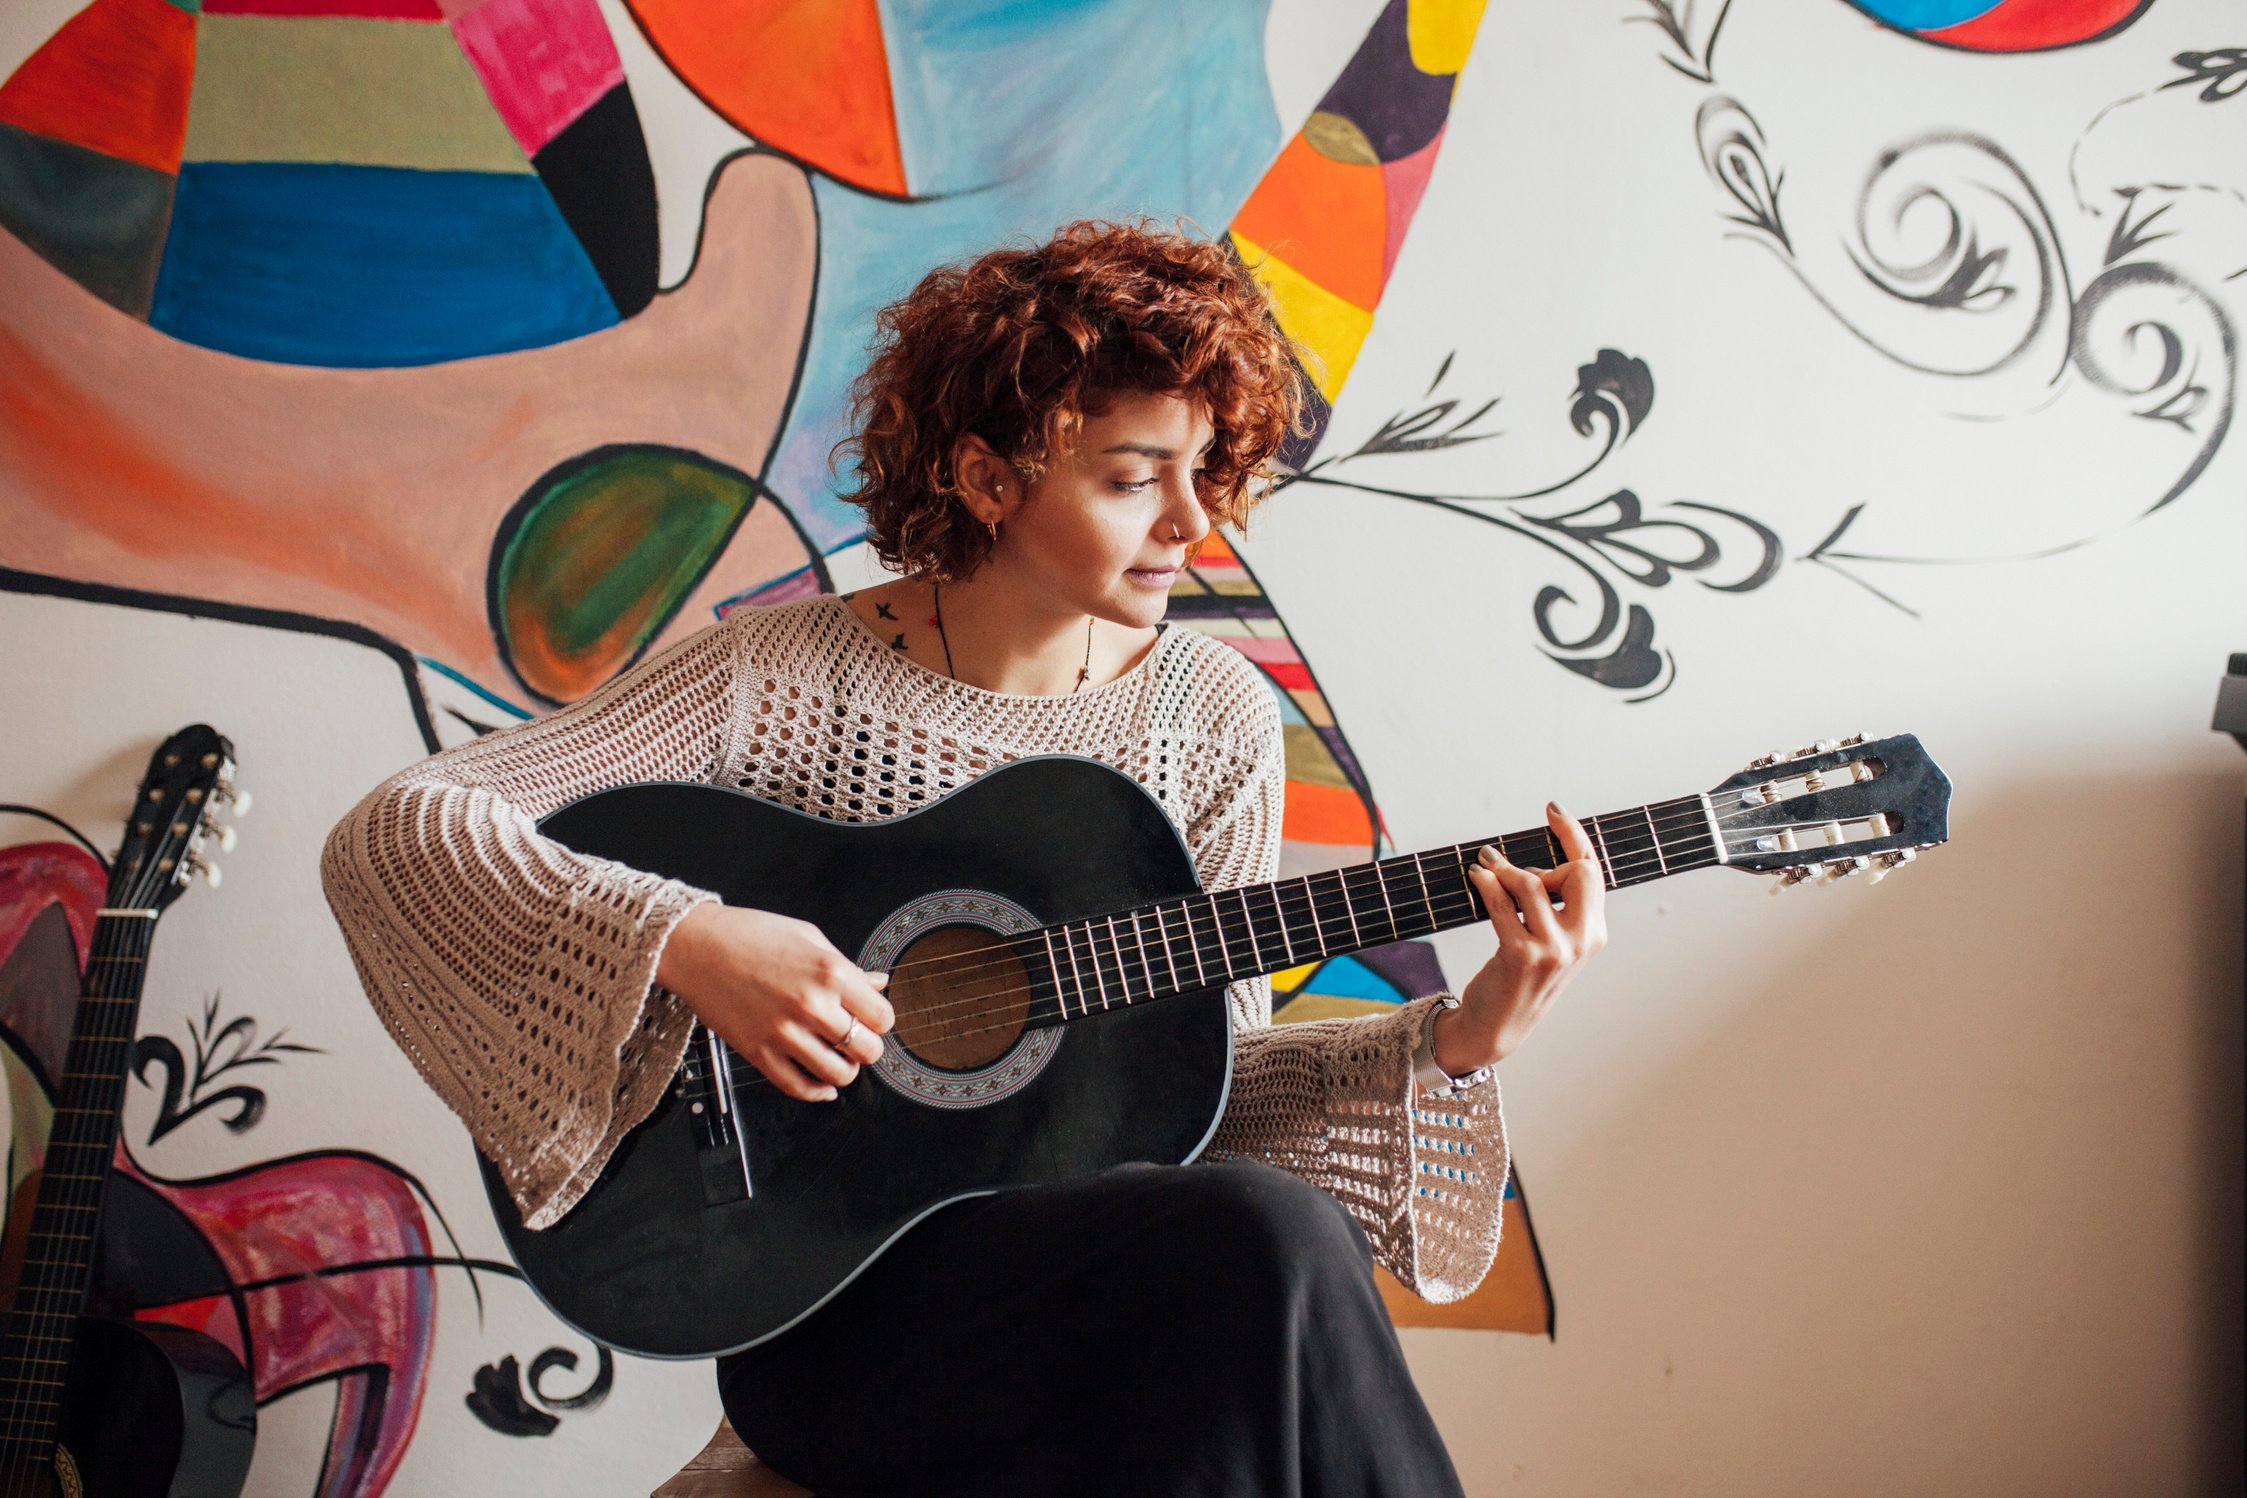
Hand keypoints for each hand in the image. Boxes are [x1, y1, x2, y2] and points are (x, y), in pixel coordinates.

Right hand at [655, 903, 893, 1100]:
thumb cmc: (749, 934)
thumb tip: (878, 984)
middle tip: (856, 1040)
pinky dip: (817, 1092)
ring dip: (844, 1071)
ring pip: (838, 1075)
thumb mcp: (809, 937)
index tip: (871, 1019)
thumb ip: (848, 967)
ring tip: (837, 1058)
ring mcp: (784, 1033)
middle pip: (867, 1050)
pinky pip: (798, 1088)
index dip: (880, 1021)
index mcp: (830, 972)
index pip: (881, 1017)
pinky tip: (821, 1085)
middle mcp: (811, 1005)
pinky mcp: (758, 1053)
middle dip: (867, 1048)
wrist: (696, 946)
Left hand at [1441, 803, 1608, 1074]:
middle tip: (1503, 855)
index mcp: (1594, 934)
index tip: (1553, 810)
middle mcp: (1581, 942)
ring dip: (1501, 870)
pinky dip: (1486, 884)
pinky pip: (1502, 904)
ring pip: (1530, 884)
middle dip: (1543, 854)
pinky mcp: (1522, 956)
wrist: (1499, 1027)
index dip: (1574, 836)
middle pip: (1576, 873)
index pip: (1593, 872)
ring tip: (1483, 868)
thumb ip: (1552, 906)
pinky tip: (1476, 878)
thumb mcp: (1550, 943)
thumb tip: (1537, 866)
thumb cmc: (1520, 979)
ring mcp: (1553, 950)